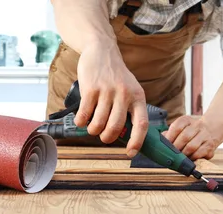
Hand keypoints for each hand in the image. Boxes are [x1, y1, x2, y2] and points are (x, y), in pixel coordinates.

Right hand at [75, 42, 148, 156]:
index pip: (141, 124)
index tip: (130, 153)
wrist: (101, 50)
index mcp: (137, 96)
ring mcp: (107, 91)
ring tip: (92, 127)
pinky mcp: (90, 89)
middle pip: (116, 127)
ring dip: (93, 131)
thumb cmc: (115, 76)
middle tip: (104, 137)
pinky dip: (81, 122)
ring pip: (98, 124)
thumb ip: (129, 109)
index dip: (137, 142)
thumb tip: (126, 136)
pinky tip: (81, 119)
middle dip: (107, 138)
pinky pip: (84, 115)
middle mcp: (124, 94)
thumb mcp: (130, 89)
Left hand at [163, 115, 222, 159]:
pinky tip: (188, 158)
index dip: (170, 137)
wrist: (210, 131)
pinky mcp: (210, 146)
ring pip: (192, 146)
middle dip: (176, 148)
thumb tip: (159, 142)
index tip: (165, 145)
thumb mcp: (180, 129)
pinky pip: (199, 153)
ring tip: (179, 158)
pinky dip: (192, 158)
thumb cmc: (190, 132)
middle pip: (184, 137)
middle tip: (172, 154)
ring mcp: (205, 135)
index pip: (177, 126)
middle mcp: (197, 125)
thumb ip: (169, 134)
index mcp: (187, 120)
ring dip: (183, 154)